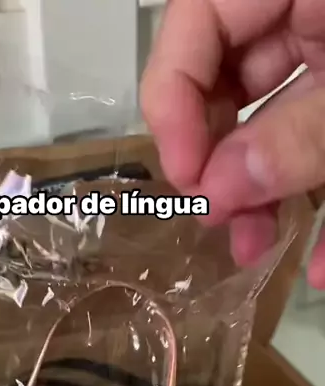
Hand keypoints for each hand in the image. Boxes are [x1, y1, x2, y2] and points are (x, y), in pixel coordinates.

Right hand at [141, 0, 324, 285]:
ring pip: (278, 125)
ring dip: (266, 196)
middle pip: (230, 83)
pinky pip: (323, 145)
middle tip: (216, 222)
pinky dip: (323, 203)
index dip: (173, 99)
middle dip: (221, 163)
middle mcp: (305, 13)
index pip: (197, 21)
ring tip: (255, 252)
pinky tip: (321, 263)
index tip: (185, 179)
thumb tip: (216, 193)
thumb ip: (298, 135)